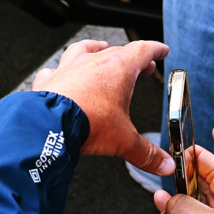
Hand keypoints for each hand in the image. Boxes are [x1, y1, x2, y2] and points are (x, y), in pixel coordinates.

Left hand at [32, 39, 172, 174]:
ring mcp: (69, 69)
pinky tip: (60, 73)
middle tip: (142, 65)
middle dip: (132, 58)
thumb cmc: (87, 123)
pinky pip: (55, 69)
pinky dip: (61, 70)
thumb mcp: (124, 141)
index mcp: (118, 69)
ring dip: (95, 50)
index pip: (142, 51)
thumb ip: (146, 153)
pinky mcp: (49, 80)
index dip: (155, 50)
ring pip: (84, 50)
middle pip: (117, 51)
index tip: (160, 50)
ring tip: (100, 50)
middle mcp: (93, 63)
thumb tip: (163, 163)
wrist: (50, 125)